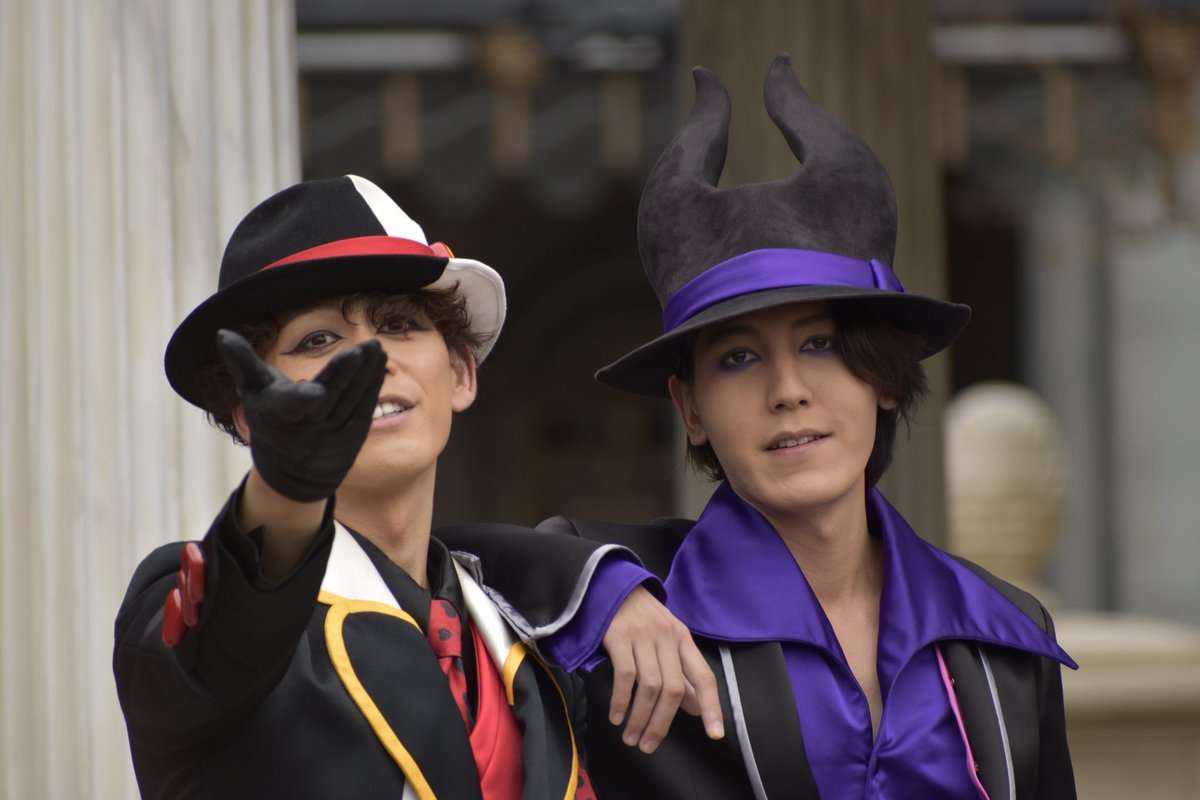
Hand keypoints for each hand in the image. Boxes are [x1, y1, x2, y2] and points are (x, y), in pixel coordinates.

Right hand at [216, 329, 385, 502]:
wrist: (292, 472)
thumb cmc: (270, 421)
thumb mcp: (252, 393)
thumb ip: (242, 362)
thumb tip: (221, 332)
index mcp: (280, 414)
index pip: (292, 405)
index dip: (304, 399)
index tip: (316, 391)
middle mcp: (309, 426)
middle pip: (332, 397)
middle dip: (347, 374)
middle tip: (364, 349)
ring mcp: (334, 432)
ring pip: (353, 400)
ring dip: (367, 374)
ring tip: (376, 349)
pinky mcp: (353, 435)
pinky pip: (365, 407)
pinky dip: (373, 385)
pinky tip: (380, 362)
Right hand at [602, 586, 724, 752]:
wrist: (612, 585)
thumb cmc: (641, 618)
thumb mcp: (667, 640)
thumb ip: (681, 674)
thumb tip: (697, 708)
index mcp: (683, 640)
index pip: (704, 676)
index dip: (712, 706)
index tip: (715, 734)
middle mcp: (667, 637)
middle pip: (673, 688)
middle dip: (662, 723)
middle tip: (649, 745)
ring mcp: (643, 636)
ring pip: (650, 686)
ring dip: (640, 718)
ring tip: (631, 738)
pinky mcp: (618, 636)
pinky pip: (624, 676)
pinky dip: (621, 701)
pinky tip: (617, 717)